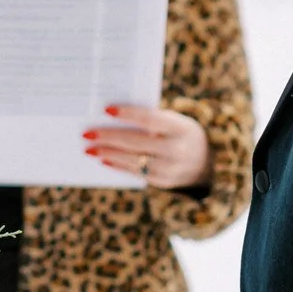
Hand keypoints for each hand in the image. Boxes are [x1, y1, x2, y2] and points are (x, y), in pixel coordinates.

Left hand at [85, 104, 212, 188]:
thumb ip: (151, 119)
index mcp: (181, 128)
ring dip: (108, 154)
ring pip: (133, 160)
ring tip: (89, 149)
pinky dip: (117, 165)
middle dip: (109, 138)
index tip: (106, 109)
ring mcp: (170, 169)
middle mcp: (177, 150)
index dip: (128, 114)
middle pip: (136, 142)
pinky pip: (135, 172)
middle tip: (87, 133)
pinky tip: (103, 158)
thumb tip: (112, 117)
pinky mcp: (162, 182)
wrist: (204, 161)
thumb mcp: (175, 121)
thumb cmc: (179, 133)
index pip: (151, 119)